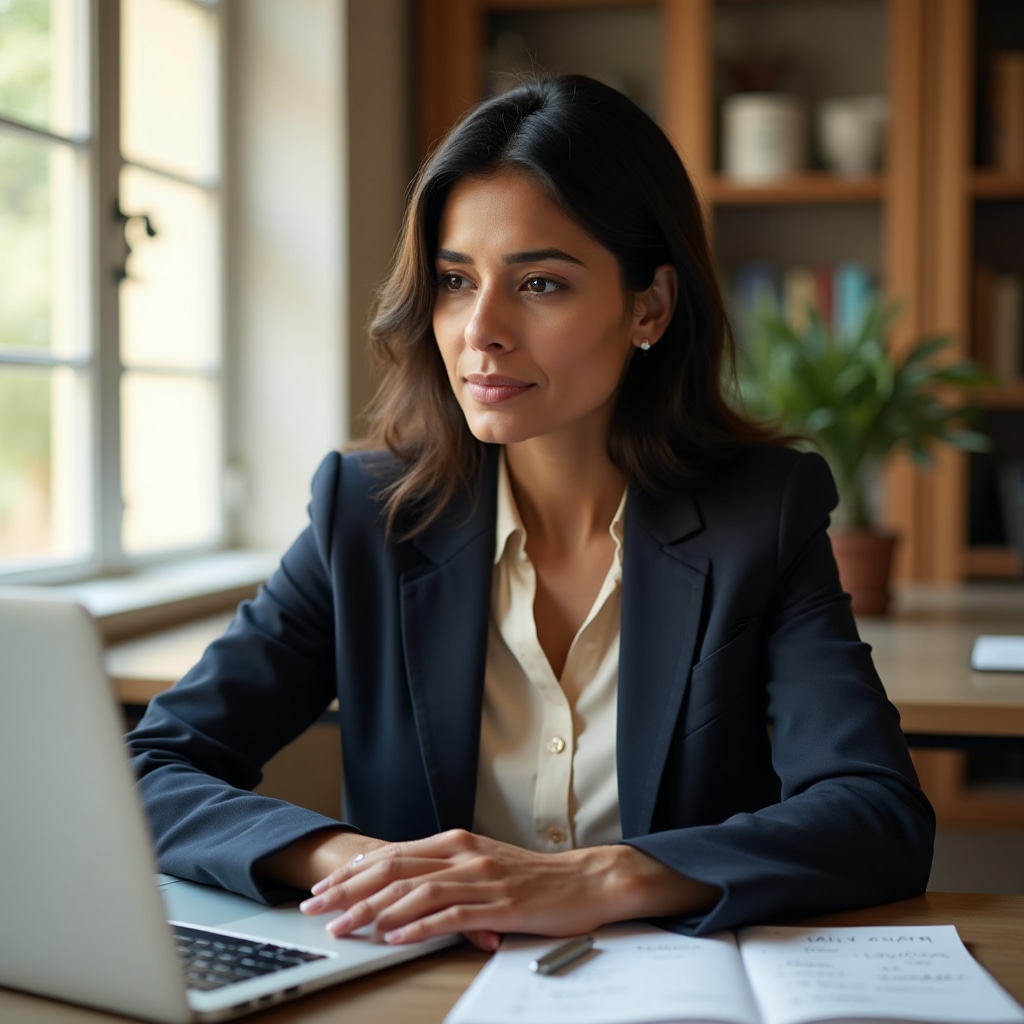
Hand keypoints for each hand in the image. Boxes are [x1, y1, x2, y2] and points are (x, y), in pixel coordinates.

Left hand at [297, 829, 718, 949]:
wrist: (586, 881)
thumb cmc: (533, 877)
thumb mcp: (484, 864)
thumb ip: (446, 869)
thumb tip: (402, 884)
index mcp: (458, 841)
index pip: (393, 853)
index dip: (354, 870)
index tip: (324, 885)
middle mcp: (464, 854)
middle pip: (395, 869)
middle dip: (349, 889)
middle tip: (316, 906)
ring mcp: (481, 879)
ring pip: (414, 893)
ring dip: (373, 911)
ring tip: (344, 928)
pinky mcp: (498, 906)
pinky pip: (450, 916)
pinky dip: (416, 927)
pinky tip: (394, 937)